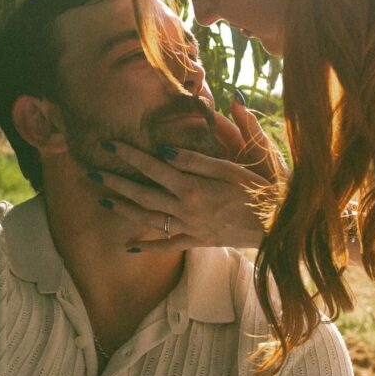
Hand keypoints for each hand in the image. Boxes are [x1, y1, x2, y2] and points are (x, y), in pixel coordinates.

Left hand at [95, 97, 286, 251]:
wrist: (284, 227)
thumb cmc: (270, 189)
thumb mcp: (247, 161)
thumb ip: (215, 145)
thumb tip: (187, 129)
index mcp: (195, 185)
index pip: (153, 166)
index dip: (129, 154)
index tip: (109, 143)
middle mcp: (186, 207)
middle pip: (142, 192)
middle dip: (115, 180)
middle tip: (90, 170)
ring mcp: (190, 226)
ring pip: (148, 217)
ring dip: (123, 207)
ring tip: (100, 197)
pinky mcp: (198, 240)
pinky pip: (167, 244)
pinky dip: (147, 245)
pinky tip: (128, 245)